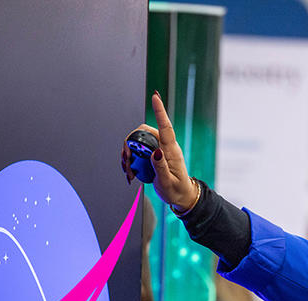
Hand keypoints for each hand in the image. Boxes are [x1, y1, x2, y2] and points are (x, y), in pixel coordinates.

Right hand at [121, 92, 199, 211]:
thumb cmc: (176, 190)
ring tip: (129, 171)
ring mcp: (158, 150)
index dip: (160, 111)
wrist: (181, 197)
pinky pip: (137, 151)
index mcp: (171, 151)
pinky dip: (130, 160)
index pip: (165, 127)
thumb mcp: (167, 182)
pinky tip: (131, 172)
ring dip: (129, 154)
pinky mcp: (153, 156)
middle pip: (143, 133)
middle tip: (126, 160)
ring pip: (138, 142)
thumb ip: (160, 168)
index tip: (155, 96)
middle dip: (131, 143)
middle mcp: (165, 147)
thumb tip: (155, 152)